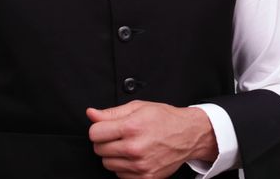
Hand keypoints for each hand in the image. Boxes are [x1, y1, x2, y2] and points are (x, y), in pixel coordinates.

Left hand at [87, 100, 217, 178]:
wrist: (188, 135)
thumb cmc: (165, 119)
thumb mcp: (139, 107)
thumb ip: (111, 112)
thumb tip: (91, 114)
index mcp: (131, 127)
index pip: (94, 133)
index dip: (99, 129)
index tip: (106, 128)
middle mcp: (134, 148)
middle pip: (99, 150)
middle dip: (106, 142)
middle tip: (121, 136)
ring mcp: (140, 165)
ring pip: (108, 164)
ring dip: (114, 155)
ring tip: (129, 146)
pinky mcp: (145, 177)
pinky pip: (120, 175)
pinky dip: (124, 167)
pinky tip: (135, 157)